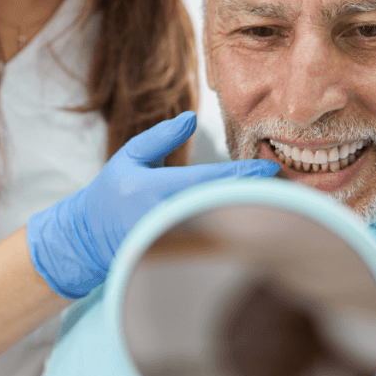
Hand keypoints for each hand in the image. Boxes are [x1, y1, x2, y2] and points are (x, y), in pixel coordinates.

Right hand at [26, 111, 278, 298]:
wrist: (88, 239)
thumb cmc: (111, 193)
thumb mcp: (129, 157)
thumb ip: (160, 136)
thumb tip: (192, 117)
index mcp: (157, 190)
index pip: (210, 181)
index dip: (244, 176)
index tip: (271, 169)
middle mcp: (168, 218)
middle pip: (223, 206)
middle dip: (255, 197)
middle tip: (288, 187)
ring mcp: (174, 242)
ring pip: (220, 227)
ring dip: (249, 215)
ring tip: (279, 203)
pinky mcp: (176, 258)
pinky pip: (211, 242)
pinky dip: (234, 231)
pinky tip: (255, 222)